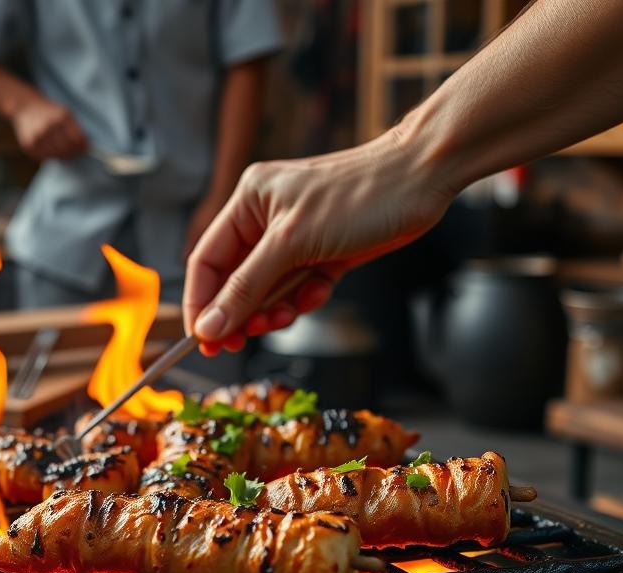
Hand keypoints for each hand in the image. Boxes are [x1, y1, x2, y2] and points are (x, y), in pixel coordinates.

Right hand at [11, 98, 87, 159]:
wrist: (27, 107)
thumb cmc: (50, 112)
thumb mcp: (65, 113)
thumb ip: (75, 129)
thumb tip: (85, 147)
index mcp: (62, 117)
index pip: (77, 140)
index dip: (82, 147)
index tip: (83, 149)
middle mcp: (49, 126)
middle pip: (67, 149)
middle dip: (73, 153)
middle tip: (73, 152)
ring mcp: (38, 136)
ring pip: (56, 155)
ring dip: (61, 155)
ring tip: (60, 148)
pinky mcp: (29, 145)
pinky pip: (44, 157)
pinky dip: (49, 155)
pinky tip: (49, 148)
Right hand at [182, 130, 455, 354]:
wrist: (421, 180)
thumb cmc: (358, 195)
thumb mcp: (292, 243)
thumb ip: (247, 287)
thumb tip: (209, 326)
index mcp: (248, 202)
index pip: (206, 260)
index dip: (201, 304)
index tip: (204, 342)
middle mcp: (265, 219)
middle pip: (235, 280)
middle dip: (240, 312)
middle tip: (243, 341)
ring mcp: (295, 237)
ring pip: (268, 289)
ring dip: (274, 309)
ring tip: (284, 317)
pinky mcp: (322, 251)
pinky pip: (299, 287)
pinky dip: (305, 298)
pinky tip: (320, 291)